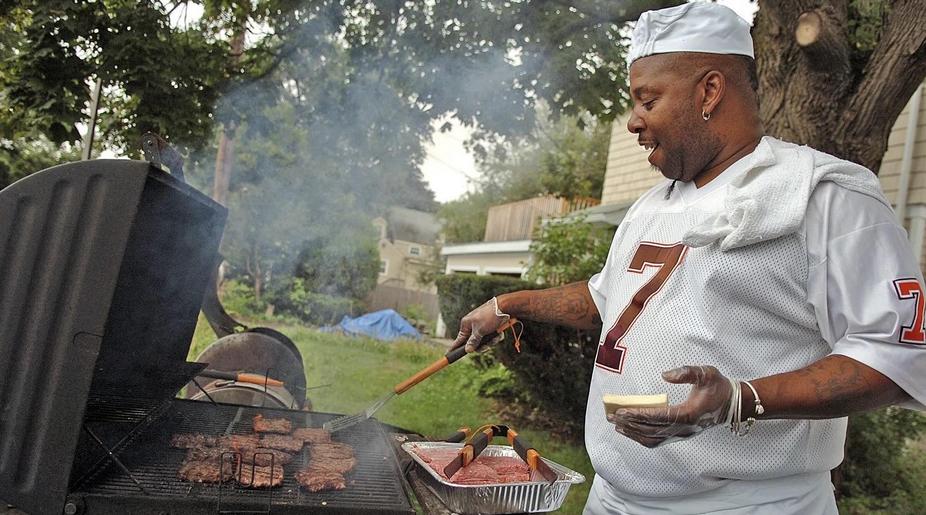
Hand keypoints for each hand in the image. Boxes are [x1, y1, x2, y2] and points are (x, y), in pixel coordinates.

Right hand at [451, 298, 509, 352]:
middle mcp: (473, 325)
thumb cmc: (489, 317)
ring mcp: (482, 326)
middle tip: (486, 347)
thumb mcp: (480, 331)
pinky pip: (492, 336)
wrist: (505, 307)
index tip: (448, 355)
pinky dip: (496, 336)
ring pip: (484, 341)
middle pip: (474, 343)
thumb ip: (473, 341)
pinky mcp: (491, 326)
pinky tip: (499, 332)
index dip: (455, 348)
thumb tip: (467, 350)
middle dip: (482, 345)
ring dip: (491, 340)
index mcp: (466, 324)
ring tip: (495, 335)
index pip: (459, 340)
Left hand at [608, 365, 732, 447]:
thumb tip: (665, 375)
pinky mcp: (681, 435)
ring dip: (634, 433)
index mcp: (688, 414)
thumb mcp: (706, 373)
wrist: (733, 404)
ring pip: (653, 439)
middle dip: (630, 424)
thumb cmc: (718, 387)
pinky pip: (659, 440)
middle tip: (612, 416)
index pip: (658, 416)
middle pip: (651, 430)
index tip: (622, 412)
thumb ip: (686, 372)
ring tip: (617, 425)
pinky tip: (632, 432)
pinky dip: (643, 437)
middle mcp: (684, 428)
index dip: (639, 415)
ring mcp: (683, 434)